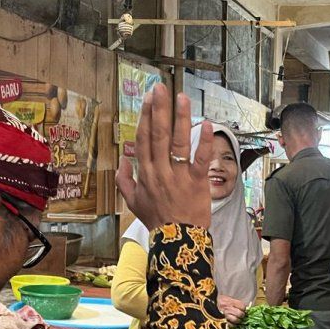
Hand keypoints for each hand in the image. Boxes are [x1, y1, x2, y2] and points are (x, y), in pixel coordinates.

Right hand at [116, 85, 212, 231]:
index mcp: (145, 172)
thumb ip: (124, 180)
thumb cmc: (156, 220)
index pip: (143, 138)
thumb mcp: (133, 202)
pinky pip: (200, 159)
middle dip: (159, 109)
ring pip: (178, 142)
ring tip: (182, 97)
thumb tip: (122, 161)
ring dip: (180, 118)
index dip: (145, 116)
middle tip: (161, 88)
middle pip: (158, 134)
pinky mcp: (197, 182)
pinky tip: (207, 124)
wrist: (176, 240)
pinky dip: (204, 142)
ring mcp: (178, 175)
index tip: (148, 98)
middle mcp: (160, 170)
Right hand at [218, 296, 246, 324]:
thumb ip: (236, 303)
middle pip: (240, 314)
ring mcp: (225, 315)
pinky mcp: (222, 321)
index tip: (241, 309)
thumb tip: (244, 309)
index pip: (243, 307)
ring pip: (236, 320)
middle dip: (242, 315)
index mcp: (230, 302)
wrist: (210, 303)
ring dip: (238, 320)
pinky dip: (233, 325)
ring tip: (236, 319)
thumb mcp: (228, 299)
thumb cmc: (221, 301)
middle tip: (240, 315)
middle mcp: (228, 308)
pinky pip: (231, 325)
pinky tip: (232, 322)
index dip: (243, 309)